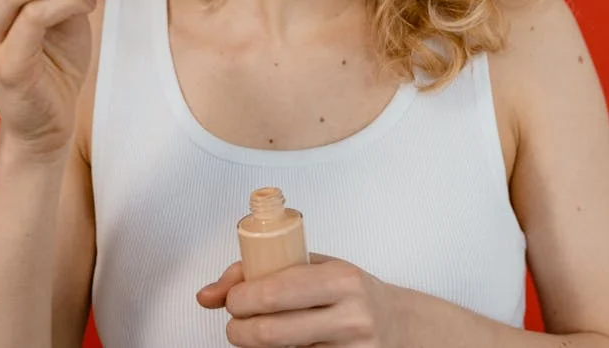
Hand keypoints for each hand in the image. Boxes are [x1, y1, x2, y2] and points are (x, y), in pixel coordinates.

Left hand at [197, 254, 404, 346]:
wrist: (400, 327)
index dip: (239, 299)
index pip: (273, 292)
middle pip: (268, 333)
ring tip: (261, 334)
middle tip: (237, 323)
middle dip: (238, 329)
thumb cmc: (353, 293)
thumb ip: (262, 272)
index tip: (233, 299)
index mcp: (343, 280)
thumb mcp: (317, 268)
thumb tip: (208, 294)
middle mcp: (350, 318)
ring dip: (256, 347)